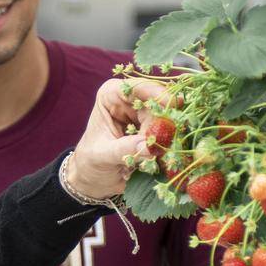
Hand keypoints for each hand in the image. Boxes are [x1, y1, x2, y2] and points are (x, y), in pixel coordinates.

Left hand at [64, 77, 174, 199]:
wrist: (95, 178)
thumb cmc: (92, 162)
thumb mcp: (103, 155)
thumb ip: (124, 149)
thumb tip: (149, 146)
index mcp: (111, 95)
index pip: (139, 88)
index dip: (158, 95)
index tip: (174, 105)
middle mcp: (131, 99)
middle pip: (159, 104)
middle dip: (164, 125)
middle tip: (162, 148)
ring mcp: (146, 114)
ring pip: (168, 120)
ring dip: (167, 140)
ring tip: (152, 160)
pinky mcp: (156, 129)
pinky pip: (171, 134)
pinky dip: (170, 147)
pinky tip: (162, 162)